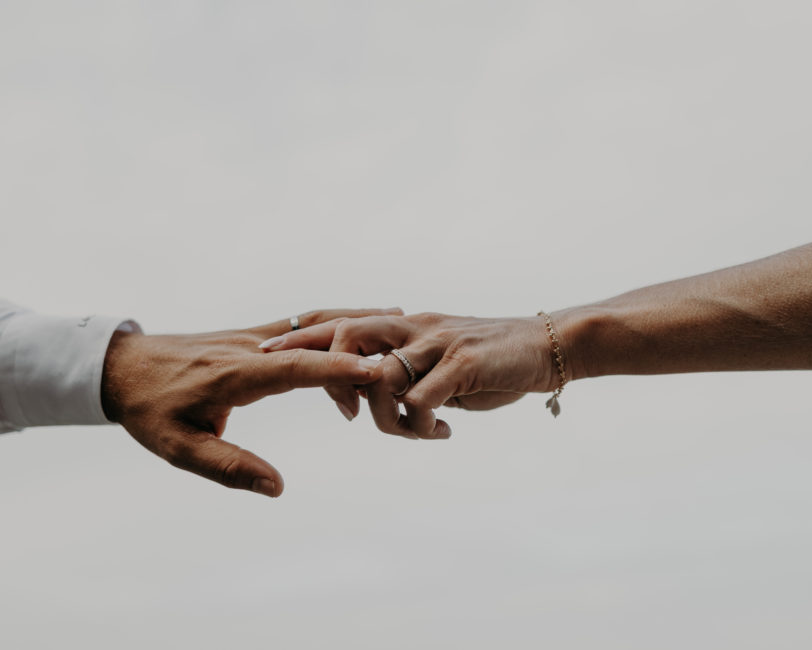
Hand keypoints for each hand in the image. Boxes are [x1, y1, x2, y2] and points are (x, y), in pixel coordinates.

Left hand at [101, 308, 400, 496]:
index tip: (379, 370)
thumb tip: (278, 488)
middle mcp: (250, 347)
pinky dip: (336, 321)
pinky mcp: (253, 335)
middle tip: (410, 337)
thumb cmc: (149, 411)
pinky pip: (302, 323)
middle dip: (363, 336)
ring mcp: (253, 335)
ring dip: (355, 320)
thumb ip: (228, 467)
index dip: (337, 368)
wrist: (120, 367)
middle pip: (316, 334)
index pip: (296, 367)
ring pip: (313, 321)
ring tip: (400, 319)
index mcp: (235, 374)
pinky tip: (360, 324)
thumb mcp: (178, 448)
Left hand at [259, 312, 557, 439]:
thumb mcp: (440, 363)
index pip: (339, 321)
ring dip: (385, 417)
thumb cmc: (492, 359)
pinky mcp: (463, 364)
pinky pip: (421, 399)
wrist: (549, 345)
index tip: (262, 352)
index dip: (300, 335)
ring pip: (380, 377)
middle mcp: (413, 326)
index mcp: (402, 324)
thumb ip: (405, 373)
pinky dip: (420, 425)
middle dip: (327, 375)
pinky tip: (441, 434)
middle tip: (343, 415)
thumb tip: (372, 395)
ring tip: (414, 432)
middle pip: (346, 334)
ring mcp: (437, 342)